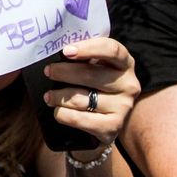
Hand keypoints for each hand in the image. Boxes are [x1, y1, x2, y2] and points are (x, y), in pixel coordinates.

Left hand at [43, 37, 140, 153]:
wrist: (110, 118)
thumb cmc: (96, 84)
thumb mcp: (96, 66)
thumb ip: (83, 56)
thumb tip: (57, 51)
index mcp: (125, 63)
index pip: (111, 49)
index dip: (88, 48)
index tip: (66, 51)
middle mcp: (129, 85)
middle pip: (91, 75)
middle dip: (63, 72)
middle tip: (48, 71)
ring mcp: (123, 107)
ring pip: (80, 99)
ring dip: (58, 96)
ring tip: (48, 96)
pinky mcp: (112, 127)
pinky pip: (79, 118)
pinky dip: (62, 114)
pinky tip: (57, 111)